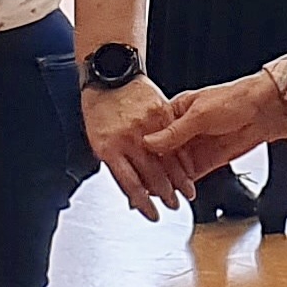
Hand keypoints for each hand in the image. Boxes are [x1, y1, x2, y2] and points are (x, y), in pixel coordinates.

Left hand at [82, 76, 181, 217]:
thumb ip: (114, 159)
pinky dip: (182, 157)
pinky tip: (189, 168)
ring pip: (166, 160)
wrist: (111, 71)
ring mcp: (146, 127)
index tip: (152, 215)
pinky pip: (174, 140)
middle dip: (166, 195)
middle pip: (152, 175)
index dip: (143, 203)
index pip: (130, 185)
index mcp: (110, 148)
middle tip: (174, 206)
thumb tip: (126, 181)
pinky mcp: (160, 114)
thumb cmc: (100, 104)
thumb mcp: (97, 136)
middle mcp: (129, 140)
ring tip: (186, 193)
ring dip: (178, 180)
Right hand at [139, 74, 286, 186]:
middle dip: (149, 170)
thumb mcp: (200, 114)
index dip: (141, 149)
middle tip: (135, 185)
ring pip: (173, 169)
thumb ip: (175, 132)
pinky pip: (189, 177)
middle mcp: (182, 131)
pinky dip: (180, 187)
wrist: (265, 110)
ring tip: (148, 195)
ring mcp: (194, 147)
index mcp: (176, 112)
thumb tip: (149, 142)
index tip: (130, 163)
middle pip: (160, 155)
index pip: (153, 134)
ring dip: (163, 182)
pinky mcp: (207, 161)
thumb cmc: (235, 100)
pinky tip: (169, 195)